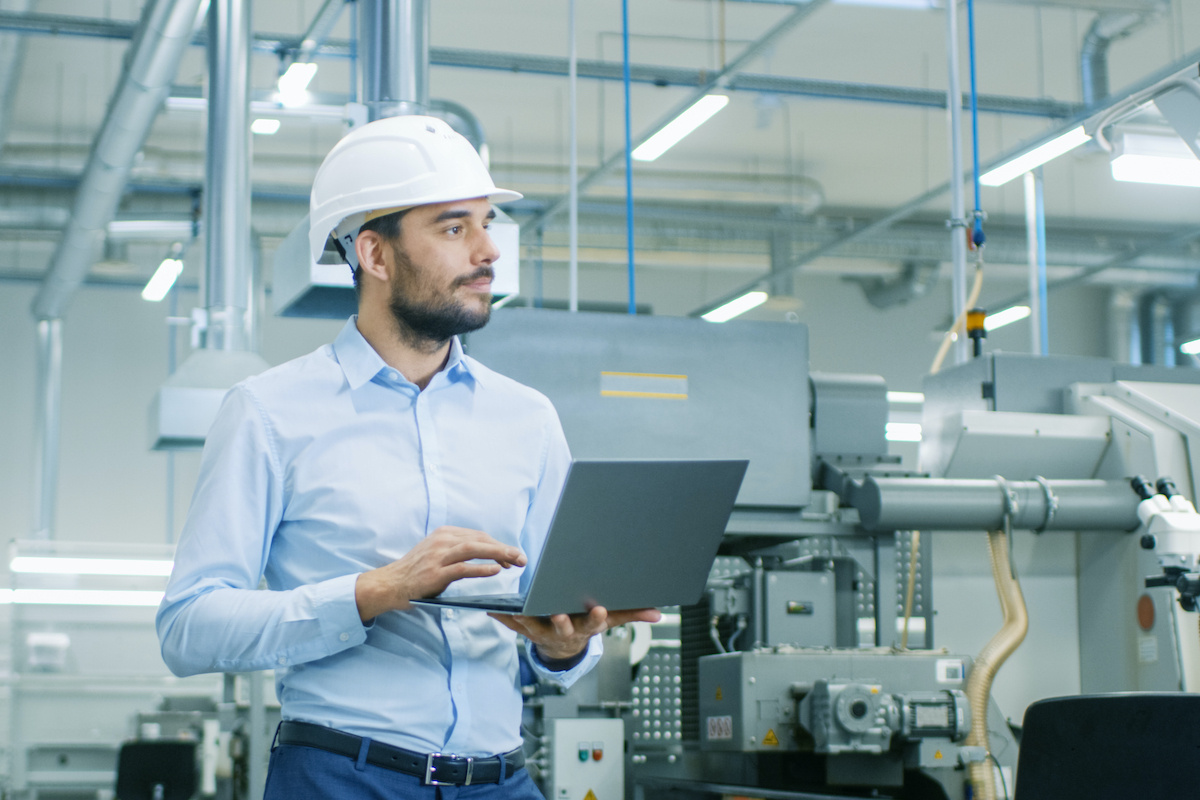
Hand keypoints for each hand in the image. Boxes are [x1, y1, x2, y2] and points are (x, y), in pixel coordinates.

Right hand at [354, 526, 524, 620]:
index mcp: (445, 534)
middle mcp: (442, 541)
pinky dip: (481, 569)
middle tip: (522, 559)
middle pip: (480, 540)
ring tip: (515, 561)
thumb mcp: (437, 553)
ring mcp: (438, 556)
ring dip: (498, 554)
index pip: (479, 536)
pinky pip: (463, 568)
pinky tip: (495, 571)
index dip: (498, 545)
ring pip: (474, 550)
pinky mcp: (435, 573)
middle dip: (504, 548)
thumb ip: (458, 551)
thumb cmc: (416, 572)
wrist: (390, 584)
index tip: (512, 555)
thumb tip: (487, 554)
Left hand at [490, 606, 662, 661]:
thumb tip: (658, 614)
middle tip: (559, 614)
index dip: (596, 618)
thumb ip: (632, 615)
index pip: (594, 624)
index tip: (599, 609)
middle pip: (564, 627)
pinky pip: (514, 626)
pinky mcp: (526, 630)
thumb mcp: (609, 620)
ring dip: (526, 619)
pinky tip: (493, 609)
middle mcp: (565, 631)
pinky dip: (504, 618)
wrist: (562, 648)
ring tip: (518, 609)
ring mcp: (544, 632)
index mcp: (585, 627)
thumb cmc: (585, 624)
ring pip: (535, 627)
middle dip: (562, 621)